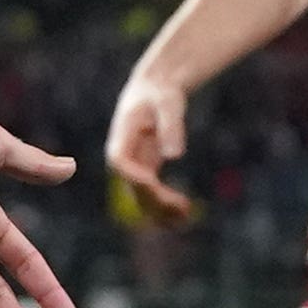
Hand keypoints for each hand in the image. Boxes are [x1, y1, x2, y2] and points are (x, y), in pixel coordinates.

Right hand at [102, 72, 196, 225]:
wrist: (155, 90)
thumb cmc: (160, 93)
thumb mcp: (168, 104)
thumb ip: (171, 127)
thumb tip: (174, 157)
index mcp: (121, 138)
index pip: (120, 163)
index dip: (134, 176)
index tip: (155, 184)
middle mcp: (124, 157)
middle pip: (133, 186)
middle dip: (155, 199)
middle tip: (182, 206)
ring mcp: (134, 167)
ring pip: (142, 197)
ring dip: (161, 210)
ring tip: (187, 216)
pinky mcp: (146, 171)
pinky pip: (152, 195)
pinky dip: (167, 206)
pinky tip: (185, 213)